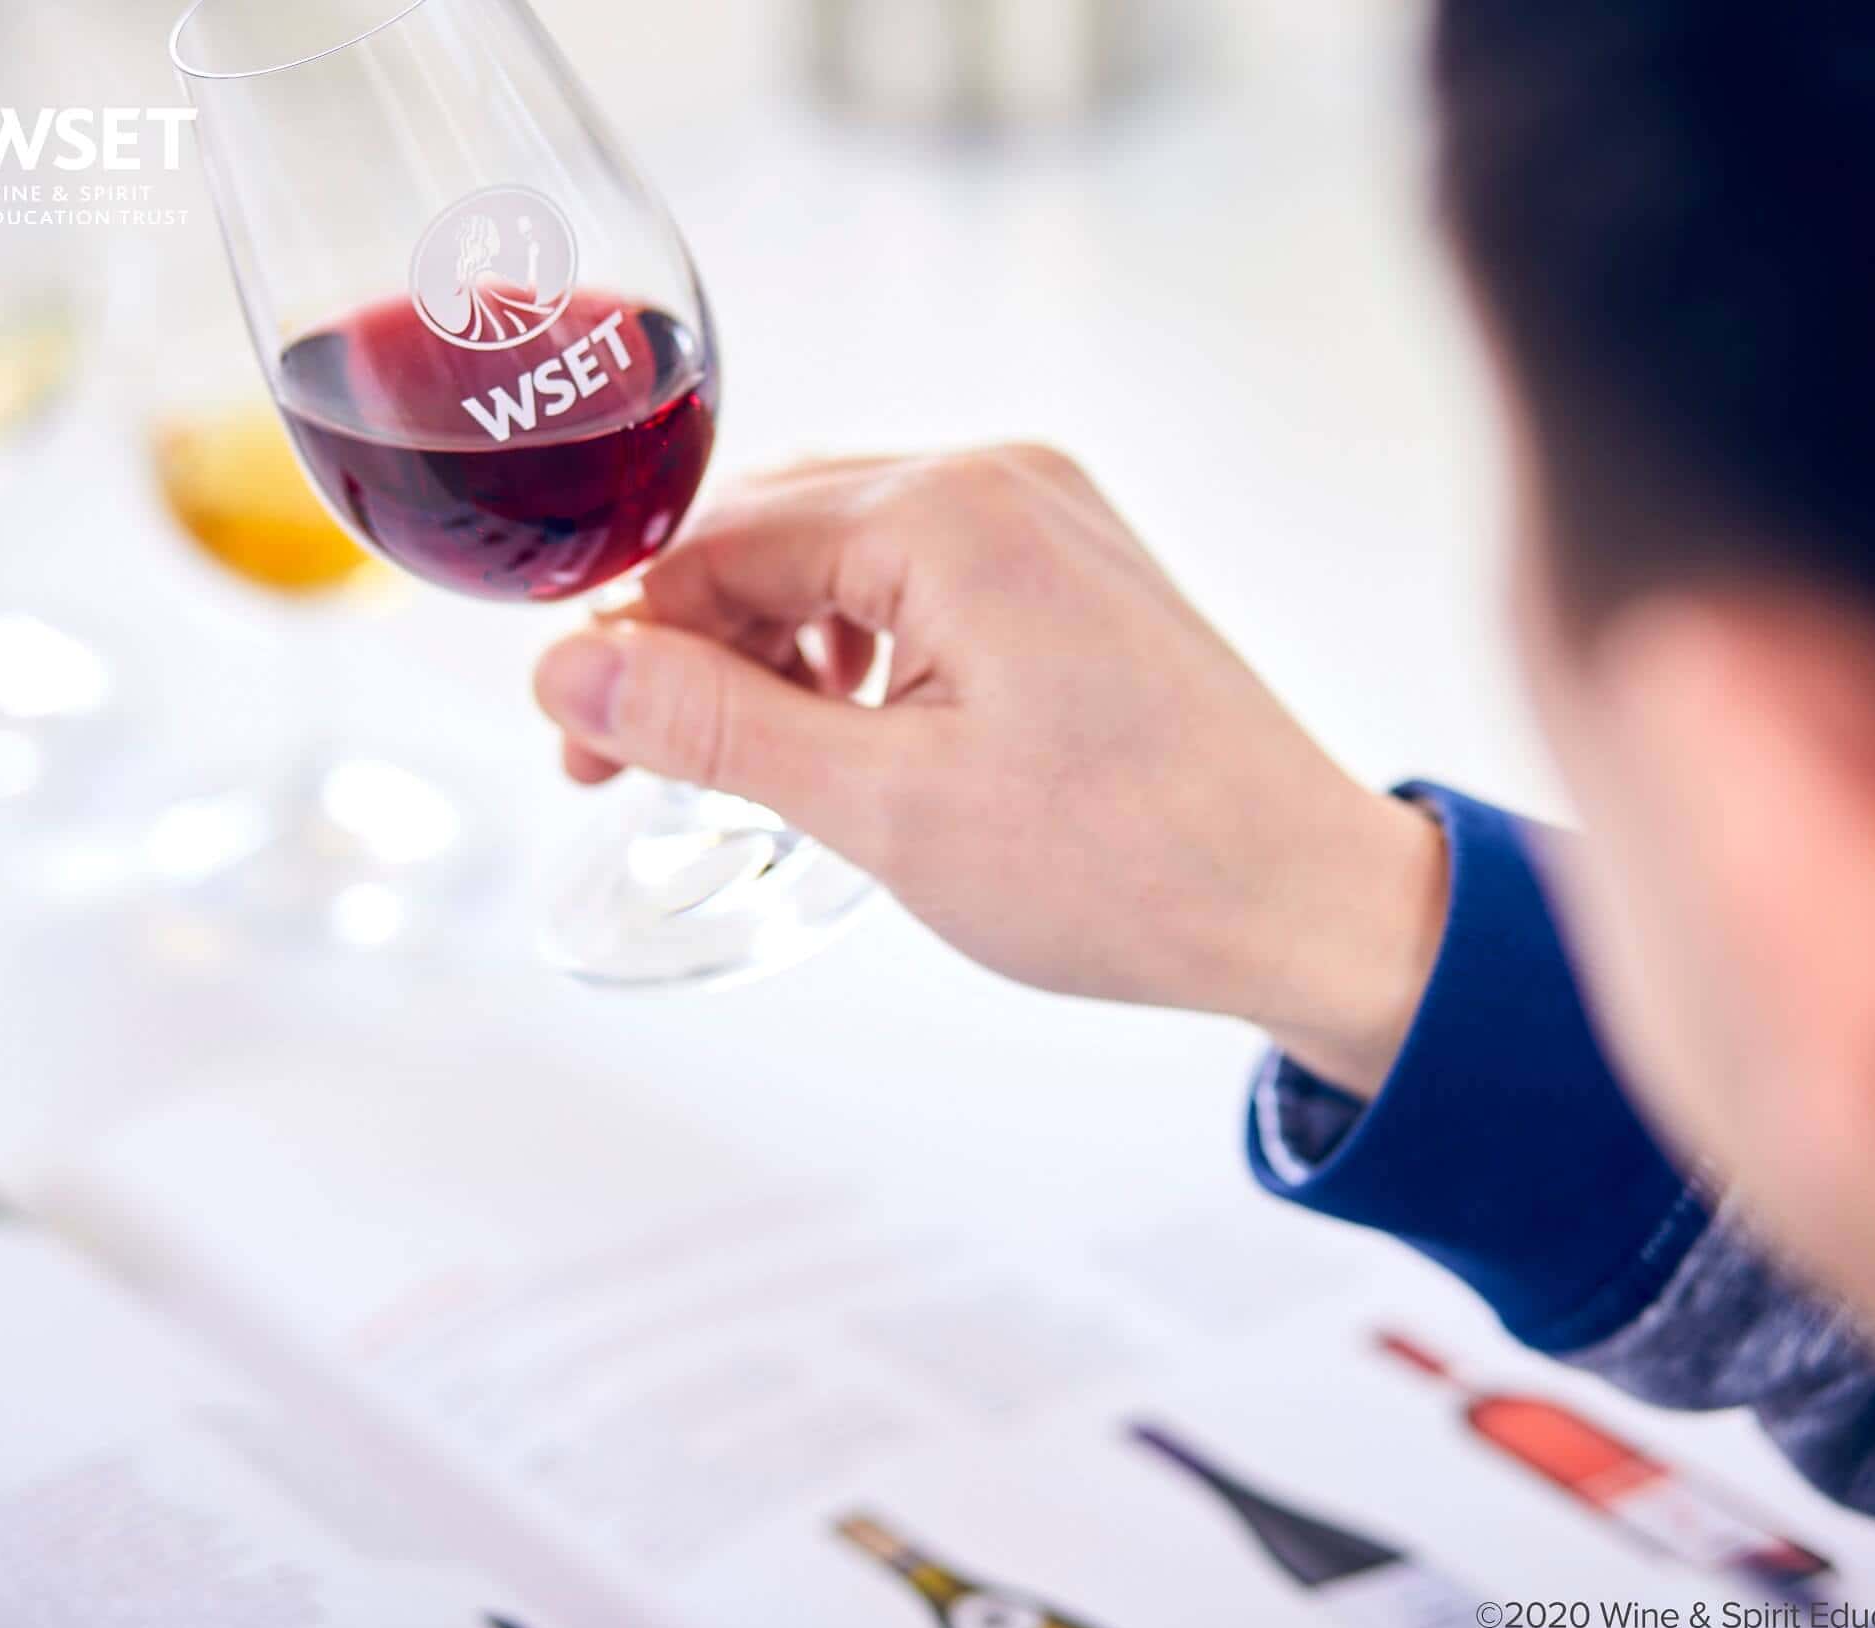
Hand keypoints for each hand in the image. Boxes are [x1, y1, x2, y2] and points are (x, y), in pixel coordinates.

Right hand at [533, 446, 1447, 1095]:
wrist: (1307, 902)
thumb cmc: (1126, 867)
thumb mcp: (884, 806)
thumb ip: (712, 727)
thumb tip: (566, 673)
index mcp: (949, 511)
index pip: (717, 541)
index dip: (626, 644)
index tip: (576, 747)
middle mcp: (1000, 478)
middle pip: (773, 532)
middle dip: (689, 646)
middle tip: (629, 767)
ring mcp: (1047, 515)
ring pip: (839, 553)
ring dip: (767, 649)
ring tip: (739, 766)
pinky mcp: (1072, 567)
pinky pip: (915, 574)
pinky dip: (850, 646)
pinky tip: (839, 732)